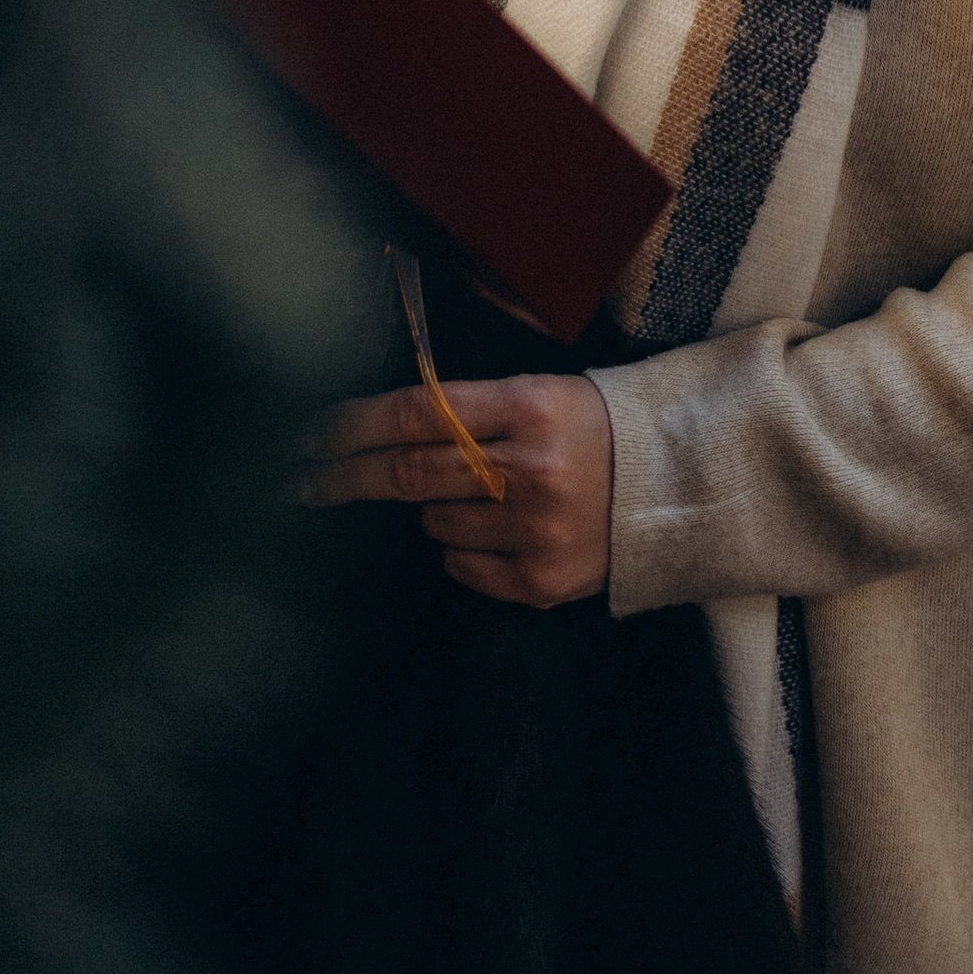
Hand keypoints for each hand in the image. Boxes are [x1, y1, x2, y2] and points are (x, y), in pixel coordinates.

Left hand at [303, 370, 614, 607]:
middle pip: (407, 473)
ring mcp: (536, 530)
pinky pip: (462, 567)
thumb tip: (377, 426)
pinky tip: (497, 529)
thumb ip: (466, 407)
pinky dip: (461, 549)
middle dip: (342, 476)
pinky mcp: (542, 581)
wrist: (677, 484)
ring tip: (478, 492)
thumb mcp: (538, 392)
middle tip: (296, 481)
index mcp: (528, 405)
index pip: (416, 411)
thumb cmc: (592, 426)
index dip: (351, 424)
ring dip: (432, 507)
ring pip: (434, 523)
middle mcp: (529, 468)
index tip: (305, 434)